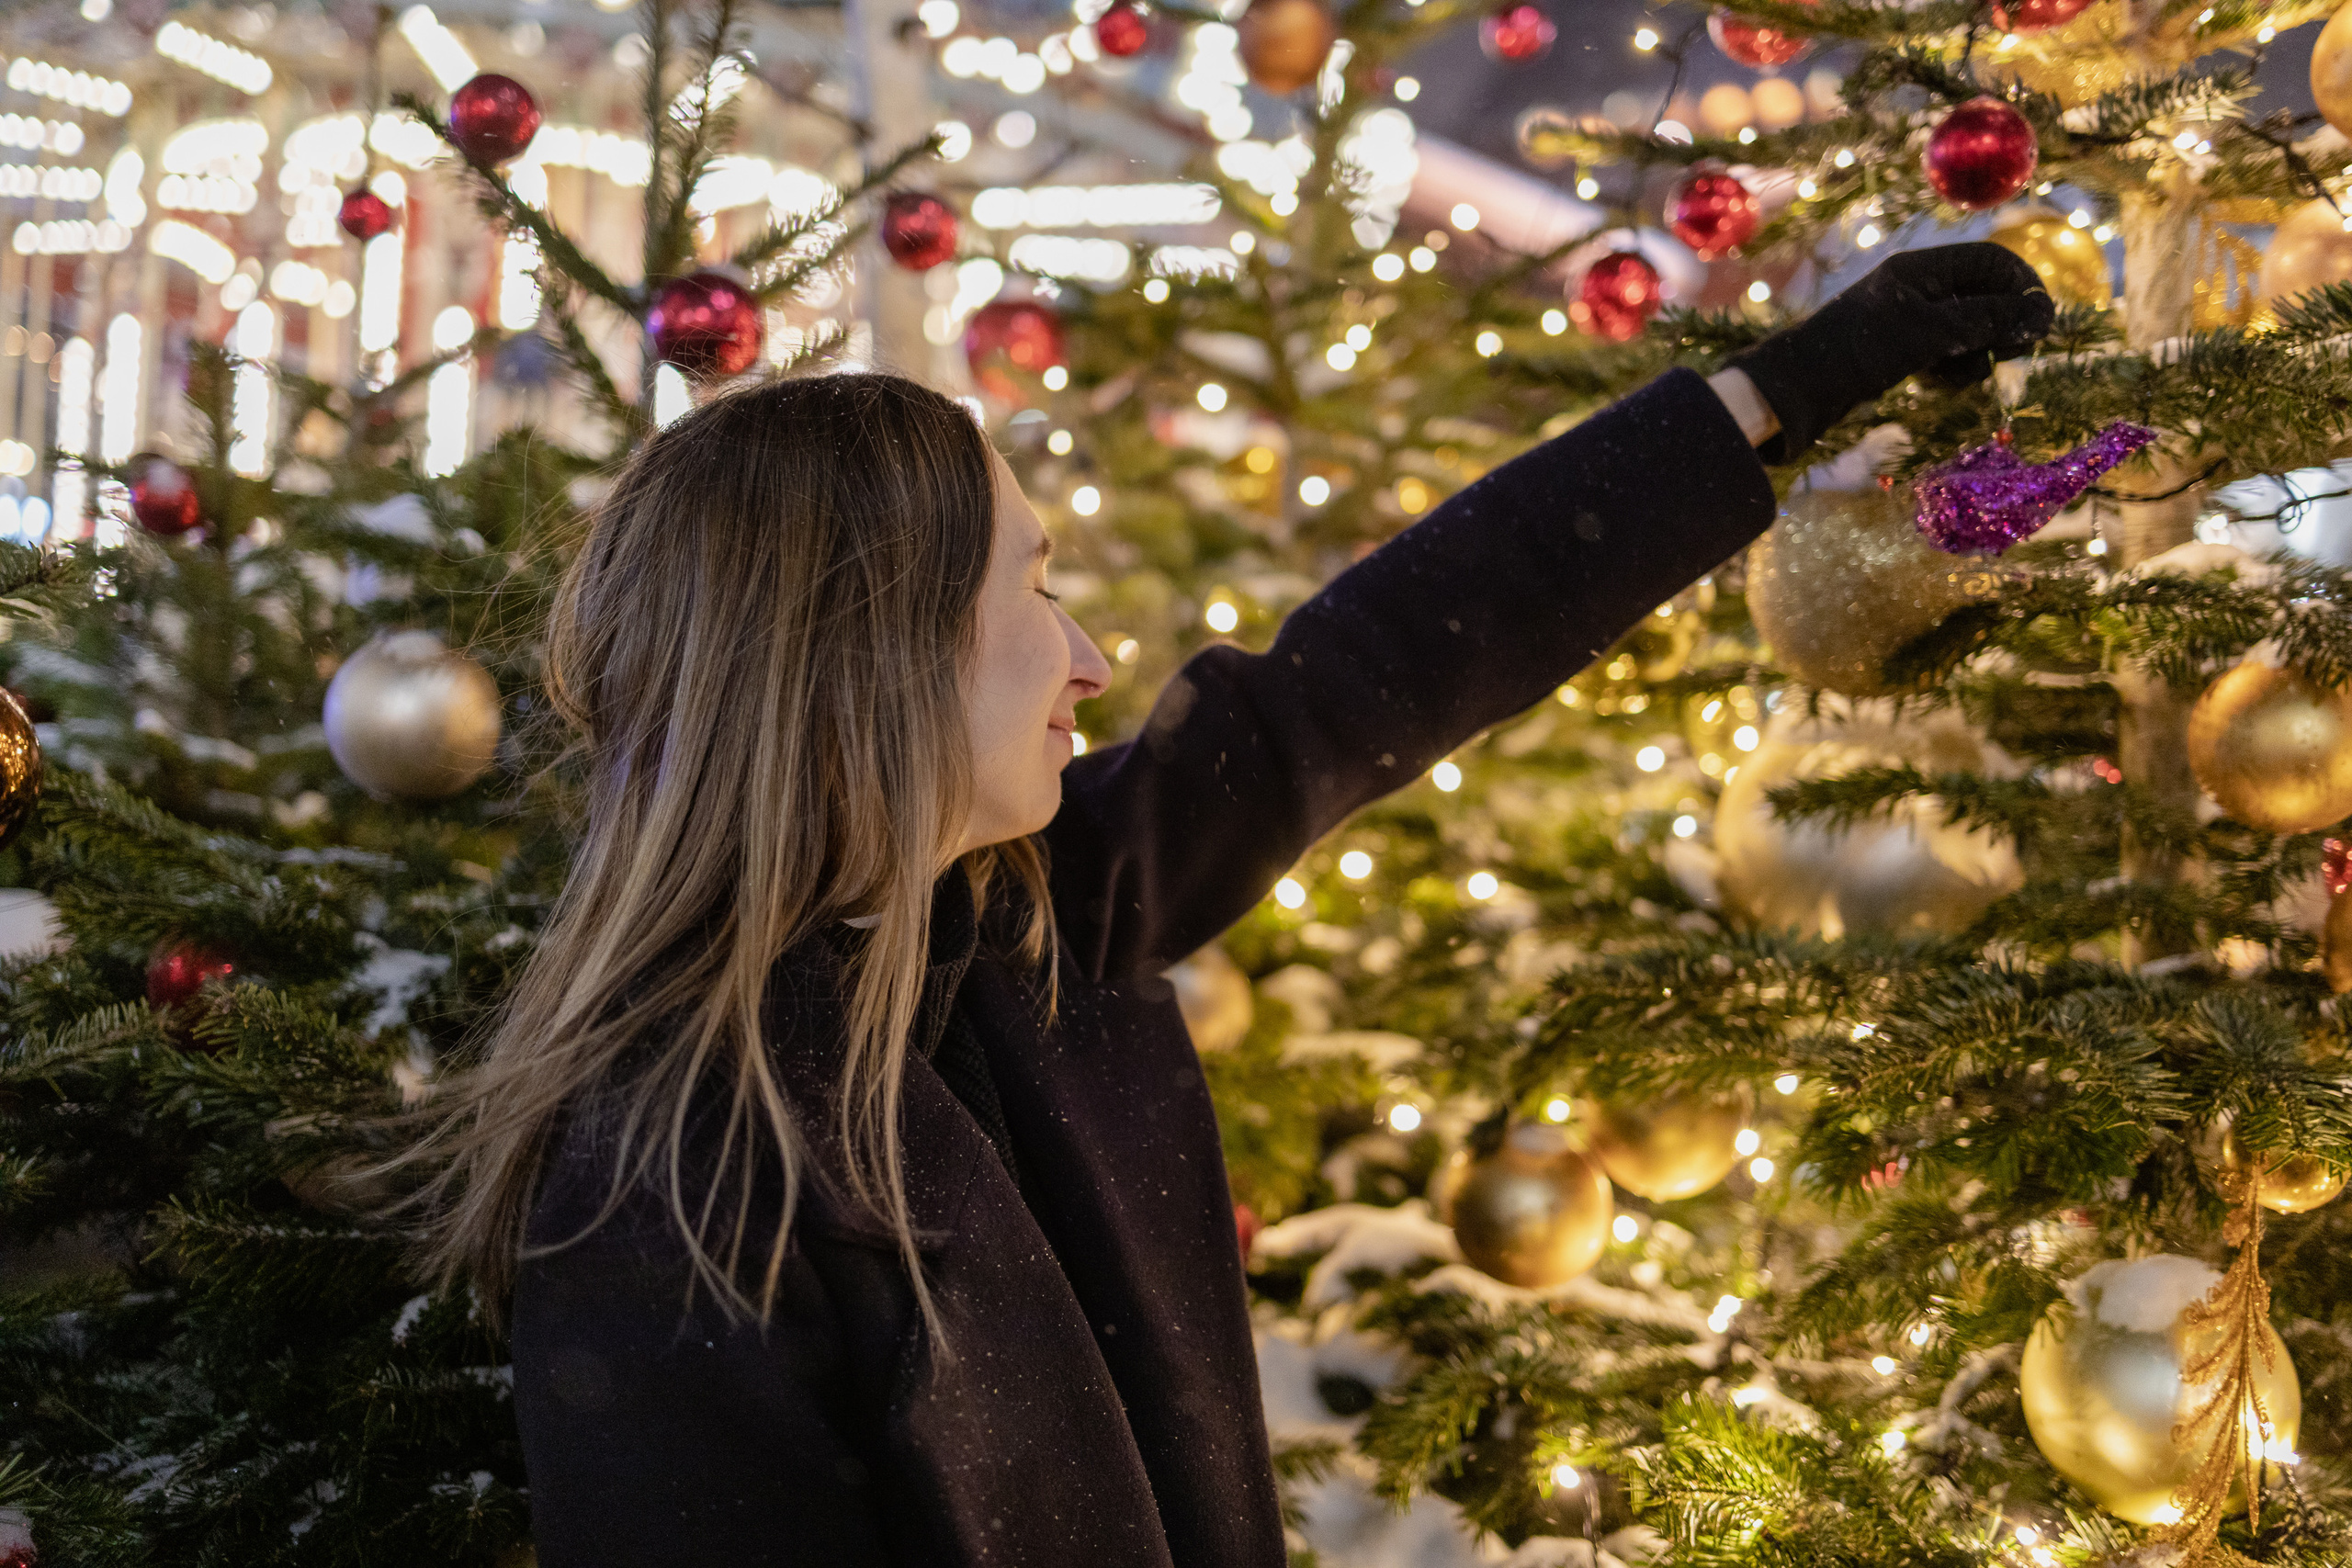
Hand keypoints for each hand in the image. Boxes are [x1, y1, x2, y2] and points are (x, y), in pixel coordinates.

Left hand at [1724, 242, 2054, 462]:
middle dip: (2001, 326)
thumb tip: (2044, 312)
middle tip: (2009, 354)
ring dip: (1976, 353)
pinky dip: (1951, 369)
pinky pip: (1947, 354)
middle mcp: (1917, 287)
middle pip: (1986, 296)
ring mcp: (1910, 320)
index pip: (1992, 260)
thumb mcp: (1931, 331)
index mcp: (1922, 267)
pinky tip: (1936, 383)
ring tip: (1958, 374)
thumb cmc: (1858, 350)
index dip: (2022, 286)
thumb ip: (1988, 319)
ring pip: (1969, 330)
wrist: (1796, 389)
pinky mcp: (1901, 351)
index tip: (2040, 321)